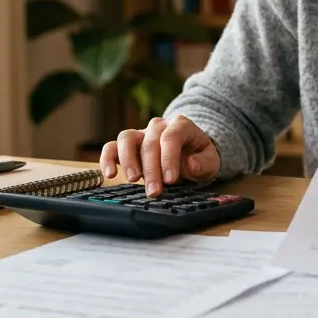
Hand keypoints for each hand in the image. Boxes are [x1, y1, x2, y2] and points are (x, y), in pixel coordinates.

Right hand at [100, 115, 220, 197]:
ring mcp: (140, 134)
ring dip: (128, 160)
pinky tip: (110, 174)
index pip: (171, 137)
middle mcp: (158, 126)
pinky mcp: (126, 145)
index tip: (170, 179)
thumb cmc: (198, 157)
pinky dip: (107, 159)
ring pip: (127, 138)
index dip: (169, 158)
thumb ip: (203, 163)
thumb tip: (190, 165)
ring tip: (133, 180)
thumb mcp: (210, 161)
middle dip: (152, 169)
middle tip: (154, 191)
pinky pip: (112, 147)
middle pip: (150, 143)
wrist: (188, 154)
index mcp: (180, 125)